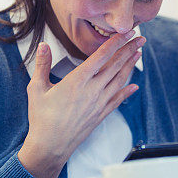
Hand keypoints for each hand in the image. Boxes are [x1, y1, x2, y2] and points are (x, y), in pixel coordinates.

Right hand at [18, 31, 145, 177]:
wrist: (51, 146)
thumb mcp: (37, 88)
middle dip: (128, 49)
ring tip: (138, 53)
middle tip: (139, 37)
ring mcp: (99, 103)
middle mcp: (92, 90)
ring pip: (119, 80)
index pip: (101, 56)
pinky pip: (117, 99)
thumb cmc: (42, 118)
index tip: (126, 32)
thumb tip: (43, 45)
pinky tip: (134, 86)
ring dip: (129, 66)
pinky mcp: (100, 115)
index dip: (116, 42)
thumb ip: (42, 65)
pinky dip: (126, 91)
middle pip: (115, 65)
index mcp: (77, 80)